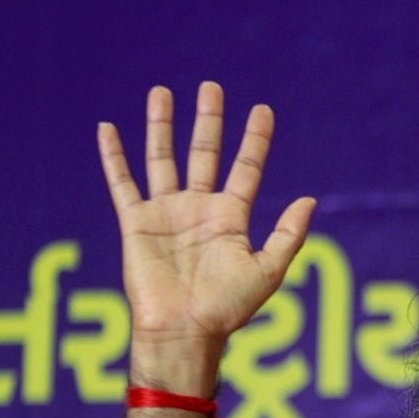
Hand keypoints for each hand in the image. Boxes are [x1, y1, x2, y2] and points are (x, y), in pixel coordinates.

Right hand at [97, 82, 313, 351]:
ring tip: (162, 91)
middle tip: (212, 86)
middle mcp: (199, 209)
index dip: (255, 139)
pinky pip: (123, 183)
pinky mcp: (137, 223)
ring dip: (162, 125)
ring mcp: (167, 214)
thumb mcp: (269, 269)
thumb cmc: (229, 308)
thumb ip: (289, 234)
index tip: (263, 110)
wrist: (185, 330)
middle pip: (205, 153)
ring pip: (163, 158)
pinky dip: (114, 157)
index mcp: (231, 218)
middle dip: (208, 121)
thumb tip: (310, 199)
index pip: (246, 168)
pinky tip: (108, 129)